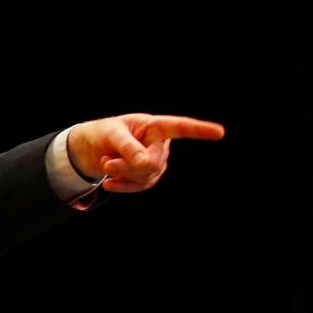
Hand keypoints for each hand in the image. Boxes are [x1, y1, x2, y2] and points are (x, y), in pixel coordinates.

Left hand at [67, 113, 224, 192]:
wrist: (92, 148)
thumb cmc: (104, 133)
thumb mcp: (111, 135)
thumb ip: (128, 147)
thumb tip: (146, 164)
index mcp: (155, 125)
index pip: (180, 127)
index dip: (199, 130)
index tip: (219, 132)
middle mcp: (161, 144)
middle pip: (153, 163)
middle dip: (127, 166)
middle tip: (106, 161)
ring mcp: (158, 162)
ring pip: (145, 176)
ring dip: (121, 174)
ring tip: (106, 162)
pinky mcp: (150, 177)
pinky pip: (140, 187)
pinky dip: (122, 186)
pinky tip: (109, 183)